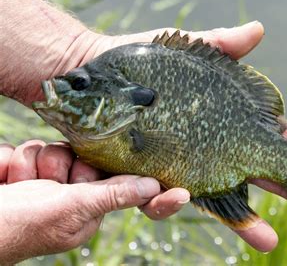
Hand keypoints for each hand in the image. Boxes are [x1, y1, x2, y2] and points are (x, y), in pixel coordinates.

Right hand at [0, 142, 188, 263]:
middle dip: (67, 164)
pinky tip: (7, 176)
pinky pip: (35, 146)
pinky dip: (17, 160)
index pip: (129, 193)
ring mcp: (49, 179)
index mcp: (90, 210)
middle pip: (92, 158)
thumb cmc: (18, 225)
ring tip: (22, 183)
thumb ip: (112, 195)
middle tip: (54, 180)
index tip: (183, 195)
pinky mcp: (28, 166)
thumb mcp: (71, 209)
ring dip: (37, 162)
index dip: (152, 192)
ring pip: (60, 147)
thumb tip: (154, 188)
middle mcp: (74, 194)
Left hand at [77, 22, 286, 251]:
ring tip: (267, 237)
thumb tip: (259, 30)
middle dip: (284, 192)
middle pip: (252, 175)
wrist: (92, 78)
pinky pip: (158, 199)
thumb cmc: (143, 61)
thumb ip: (220, 43)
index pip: (266, 135)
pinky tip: (176, 198)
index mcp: (221, 120)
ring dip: (243, 222)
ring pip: (214, 200)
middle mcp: (206, 149)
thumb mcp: (185, 50)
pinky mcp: (144, 178)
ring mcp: (177, 167)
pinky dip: (169, 203)